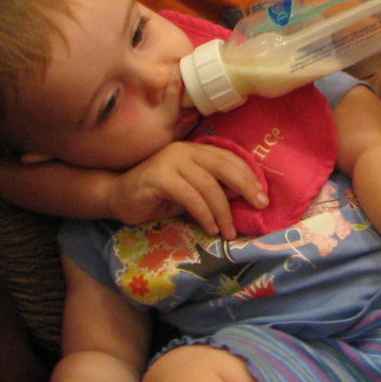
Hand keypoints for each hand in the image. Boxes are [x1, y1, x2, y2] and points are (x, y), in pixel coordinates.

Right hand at [110, 141, 267, 239]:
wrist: (118, 196)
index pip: (229, 158)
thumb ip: (216, 189)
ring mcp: (171, 162)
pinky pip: (190, 196)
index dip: (248, 176)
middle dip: (245, 186)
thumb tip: (246, 195)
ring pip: (208, 185)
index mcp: (196, 150)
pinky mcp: (160, 178)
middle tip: (259, 206)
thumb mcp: (192, 192)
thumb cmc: (158, 196)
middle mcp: (185, 150)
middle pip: (224, 166)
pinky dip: (204, 214)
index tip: (263, 197)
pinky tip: (210, 227)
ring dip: (223, 211)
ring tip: (228, 231)